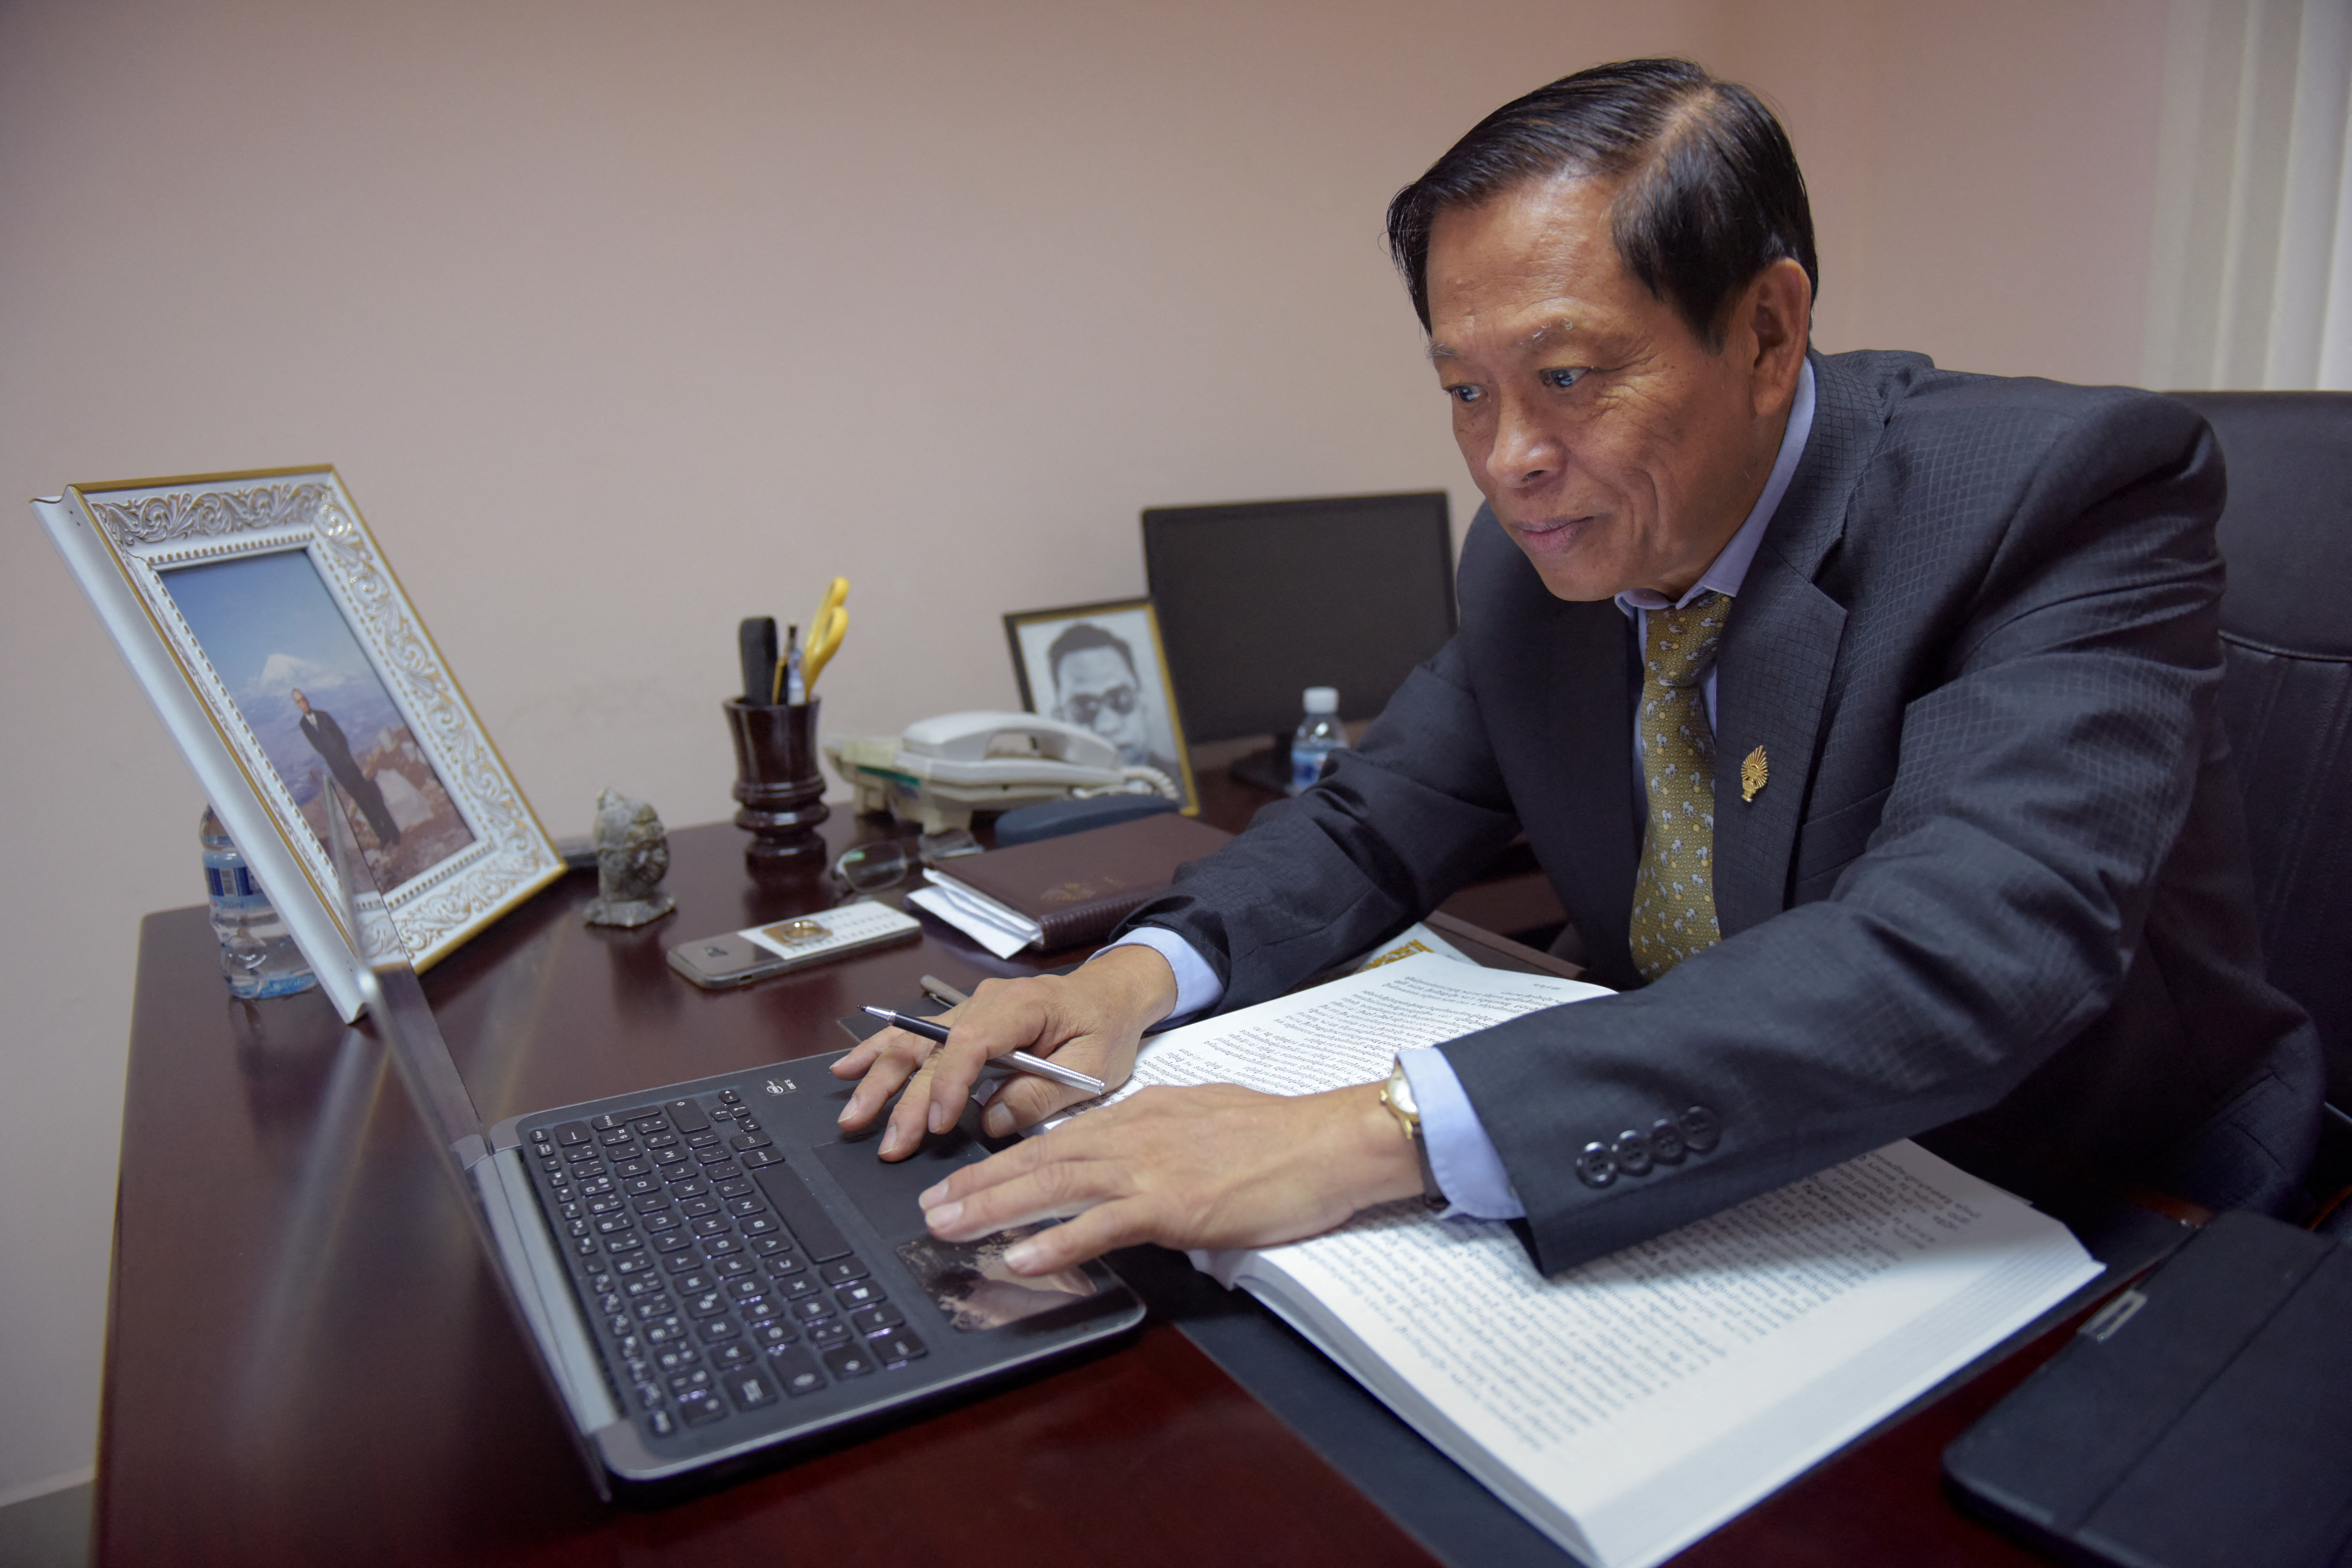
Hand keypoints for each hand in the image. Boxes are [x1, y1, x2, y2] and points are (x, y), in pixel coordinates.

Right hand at [829, 944, 1178, 1158]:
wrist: (1109, 995)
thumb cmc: (1104, 1027)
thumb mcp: (1093, 1066)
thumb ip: (1043, 1092)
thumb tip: (993, 1120)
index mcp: (1022, 1007)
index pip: (971, 1042)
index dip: (948, 1084)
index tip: (939, 1124)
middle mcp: (986, 1002)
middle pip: (932, 1049)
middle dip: (905, 1099)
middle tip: (888, 1143)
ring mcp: (968, 1009)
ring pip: (913, 1041)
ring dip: (880, 1079)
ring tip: (853, 1114)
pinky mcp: (961, 1022)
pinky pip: (914, 1036)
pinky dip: (879, 1053)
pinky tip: (848, 1070)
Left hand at [914, 1081, 1426, 1274]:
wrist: (1328, 1141)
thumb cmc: (1278, 1136)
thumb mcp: (1203, 1121)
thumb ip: (1160, 1139)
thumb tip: (1135, 1162)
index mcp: (1140, 1115)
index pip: (1056, 1138)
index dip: (1003, 1159)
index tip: (964, 1177)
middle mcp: (1133, 1135)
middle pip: (1038, 1158)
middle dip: (978, 1183)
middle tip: (929, 1206)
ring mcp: (1150, 1169)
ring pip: (1054, 1185)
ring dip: (994, 1208)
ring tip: (946, 1226)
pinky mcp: (1173, 1205)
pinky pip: (1100, 1224)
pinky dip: (1055, 1240)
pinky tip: (1020, 1255)